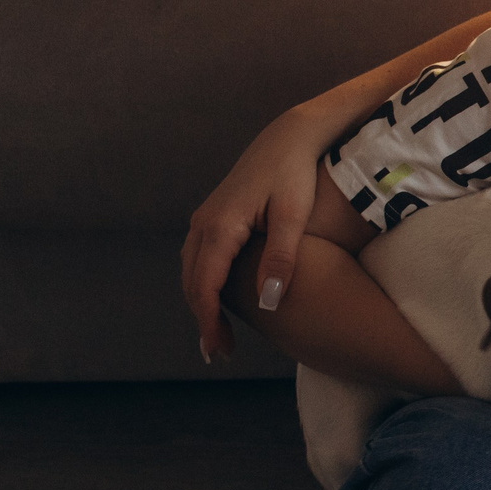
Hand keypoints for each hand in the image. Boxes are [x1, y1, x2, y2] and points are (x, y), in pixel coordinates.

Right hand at [181, 106, 333, 362]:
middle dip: (203, 319)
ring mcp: (205, 218)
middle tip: (219, 352)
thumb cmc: (297, 173)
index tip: (218, 350)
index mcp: (221, 227)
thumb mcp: (294, 216)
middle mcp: (204, 223)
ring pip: (193, 270)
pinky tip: (221, 299)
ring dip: (201, 302)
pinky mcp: (214, 215)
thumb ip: (281, 258)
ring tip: (219, 333)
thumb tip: (267, 303)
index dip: (209, 322)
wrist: (290, 137)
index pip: (206, 287)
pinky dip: (204, 282)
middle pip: (193, 283)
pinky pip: (200, 257)